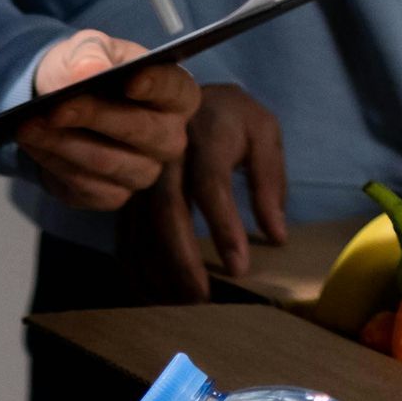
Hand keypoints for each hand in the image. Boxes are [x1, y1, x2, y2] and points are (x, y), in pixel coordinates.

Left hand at [16, 32, 199, 206]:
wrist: (58, 101)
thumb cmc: (86, 70)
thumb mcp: (87, 48)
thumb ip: (91, 52)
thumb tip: (90, 69)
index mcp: (176, 95)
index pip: (175, 91)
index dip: (155, 86)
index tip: (130, 80)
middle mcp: (168, 138)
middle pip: (139, 130)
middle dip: (93, 117)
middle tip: (55, 108)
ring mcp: (143, 172)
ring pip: (105, 162)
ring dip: (62, 144)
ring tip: (28, 126)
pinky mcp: (112, 196)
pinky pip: (84, 185)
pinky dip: (53, 163)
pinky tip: (32, 145)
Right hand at [121, 82, 289, 299]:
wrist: (179, 94)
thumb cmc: (230, 120)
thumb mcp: (263, 134)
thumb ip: (271, 181)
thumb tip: (276, 236)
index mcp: (205, 132)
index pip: (211, 184)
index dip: (223, 228)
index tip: (239, 269)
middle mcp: (164, 152)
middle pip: (167, 211)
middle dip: (183, 260)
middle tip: (203, 299)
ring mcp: (138, 173)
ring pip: (140, 228)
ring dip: (158, 271)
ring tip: (181, 306)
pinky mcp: (125, 194)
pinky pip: (124, 236)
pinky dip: (136, 270)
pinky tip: (152, 295)